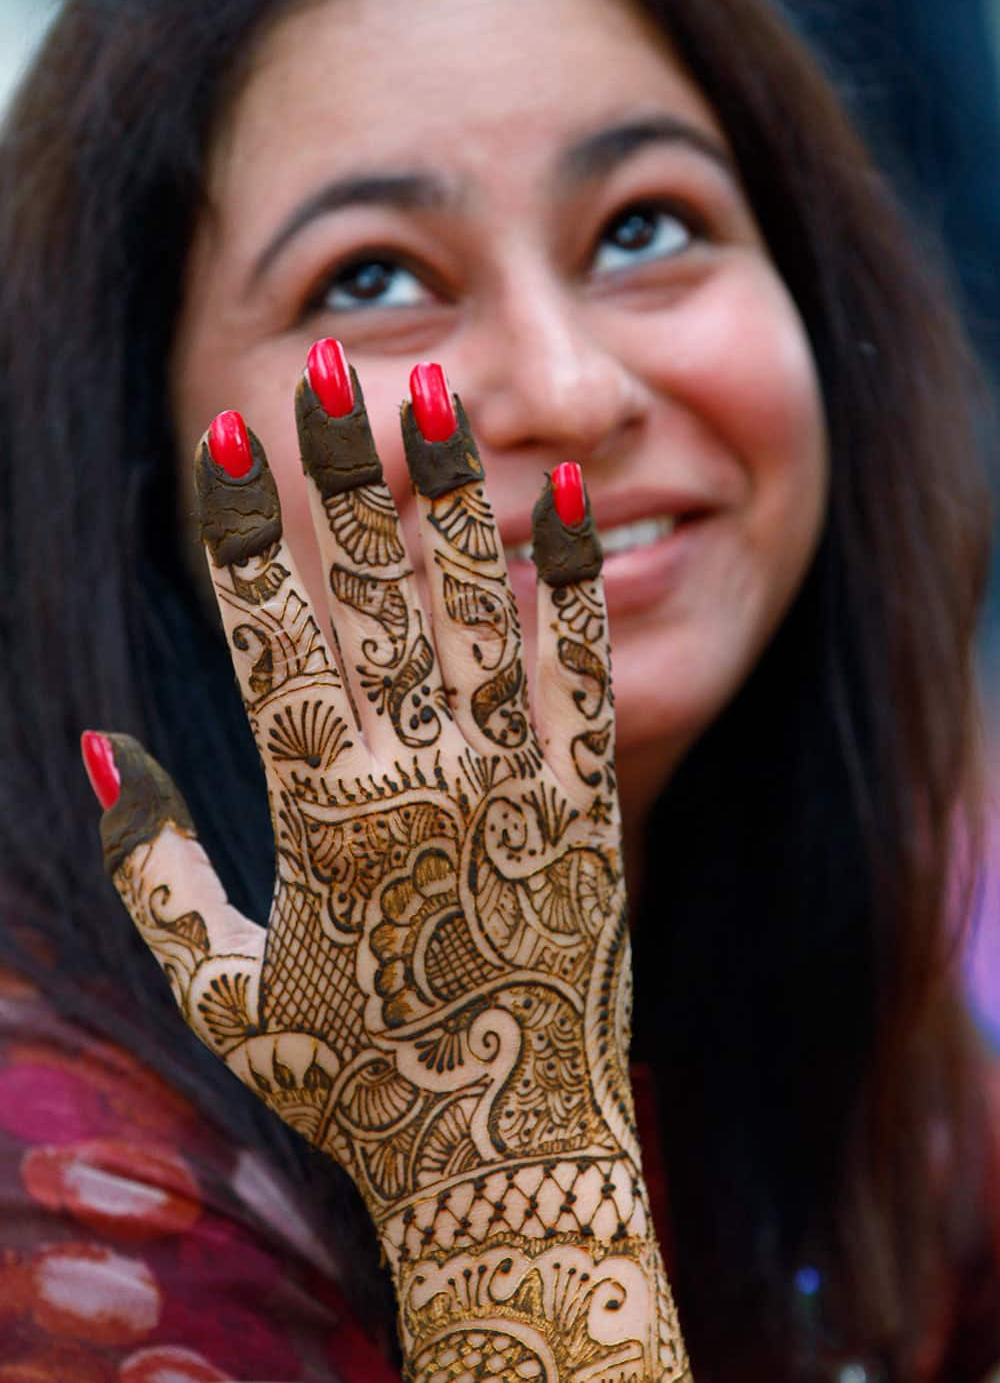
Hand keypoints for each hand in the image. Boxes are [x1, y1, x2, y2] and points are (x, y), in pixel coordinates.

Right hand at [83, 344, 688, 1380]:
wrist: (505, 1160)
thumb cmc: (351, 1078)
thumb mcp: (222, 987)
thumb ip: (151, 866)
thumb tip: (95, 749)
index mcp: (319, 815)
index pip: (269, 638)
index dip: (247, 532)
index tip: (232, 438)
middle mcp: (419, 779)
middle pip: (375, 594)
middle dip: (349, 471)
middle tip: (333, 366)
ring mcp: (514, 786)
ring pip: (478, 609)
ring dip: (455, 492)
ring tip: (438, 393)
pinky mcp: (589, 804)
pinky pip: (582, 672)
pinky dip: (577, 580)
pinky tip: (576, 493)